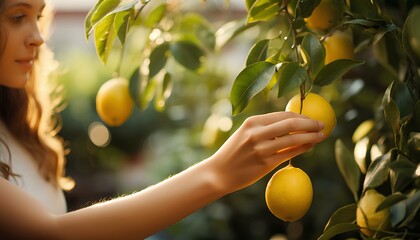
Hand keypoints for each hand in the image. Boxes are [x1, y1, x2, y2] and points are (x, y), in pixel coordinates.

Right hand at [207, 111, 323, 193]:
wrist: (219, 173)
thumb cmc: (234, 152)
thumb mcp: (245, 133)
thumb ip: (264, 127)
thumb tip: (291, 122)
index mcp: (252, 122)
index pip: (283, 115)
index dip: (301, 116)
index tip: (312, 118)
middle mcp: (256, 133)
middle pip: (290, 123)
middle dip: (310, 123)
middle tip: (322, 125)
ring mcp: (261, 149)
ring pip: (293, 139)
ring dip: (310, 136)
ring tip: (320, 136)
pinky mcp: (265, 163)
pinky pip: (289, 154)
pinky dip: (302, 149)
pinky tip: (310, 147)